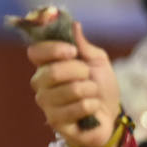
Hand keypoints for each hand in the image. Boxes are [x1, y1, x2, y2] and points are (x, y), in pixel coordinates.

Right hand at [28, 22, 121, 146]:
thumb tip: (74, 25)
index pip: (35, 52)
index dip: (52, 49)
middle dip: (80, 72)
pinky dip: (93, 105)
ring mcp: (46, 105)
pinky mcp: (56, 122)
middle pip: (52, 72)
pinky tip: (92, 109)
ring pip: (70, 90)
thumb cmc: (101, 87)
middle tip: (89, 77)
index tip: (72, 51)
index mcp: (47, 66)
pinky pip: (79, 107)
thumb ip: (84, 46)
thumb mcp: (97, 62)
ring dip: (90, 90)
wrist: (111, 115)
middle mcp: (41, 85)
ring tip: (92, 94)